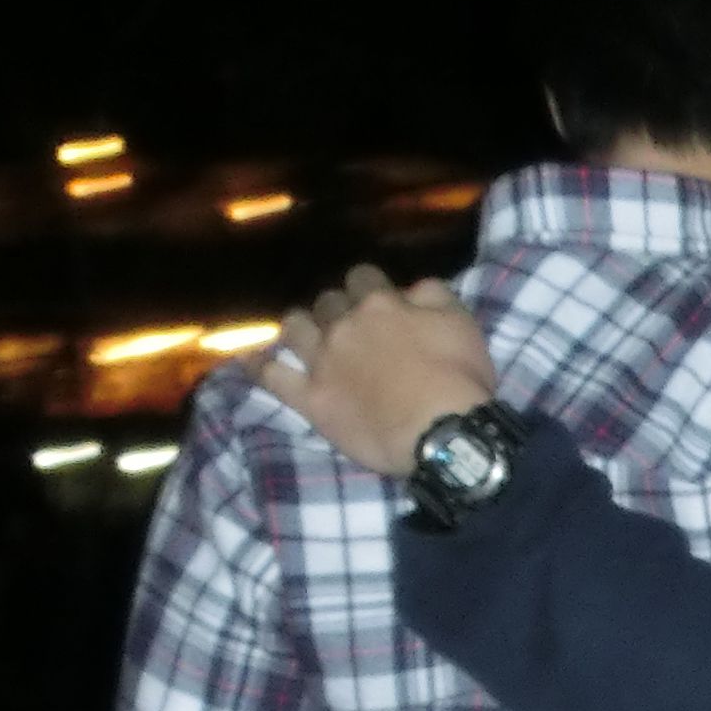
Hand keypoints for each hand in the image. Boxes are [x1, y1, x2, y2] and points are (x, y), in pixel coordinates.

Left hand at [256, 265, 501, 482]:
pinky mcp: (310, 398)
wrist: (441, 434)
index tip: (379, 301)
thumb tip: (413, 287)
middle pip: (327, 301)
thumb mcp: (462, 323)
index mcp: (380, 303)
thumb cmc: (458, 379)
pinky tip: (248, 360)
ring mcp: (322, 361)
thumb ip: (434, 295)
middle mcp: (344, 325)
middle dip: (337, 309)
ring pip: (295, 327)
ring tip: (307, 337)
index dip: (369, 287)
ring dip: (300, 327)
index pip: (363, 277)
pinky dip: (257, 366)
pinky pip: (271, 377)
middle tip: (352, 328)